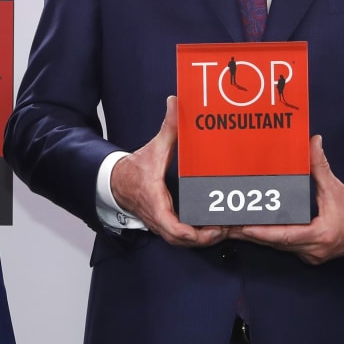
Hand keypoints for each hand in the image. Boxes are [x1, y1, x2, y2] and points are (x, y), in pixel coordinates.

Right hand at [110, 96, 223, 247]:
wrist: (117, 182)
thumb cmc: (136, 169)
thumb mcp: (154, 147)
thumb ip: (168, 127)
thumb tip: (176, 102)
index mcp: (155, 200)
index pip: (171, 227)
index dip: (190, 234)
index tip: (209, 230)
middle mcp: (157, 217)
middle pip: (181, 239)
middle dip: (205, 238)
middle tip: (226, 229)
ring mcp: (160, 224)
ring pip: (182, 242)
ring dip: (202, 240)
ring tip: (225, 230)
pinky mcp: (164, 225)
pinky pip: (181, 237)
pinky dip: (197, 237)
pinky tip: (214, 228)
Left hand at [230, 136, 343, 264]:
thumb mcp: (336, 187)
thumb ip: (320, 166)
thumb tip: (313, 141)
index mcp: (321, 234)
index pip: (285, 235)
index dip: (262, 232)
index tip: (243, 227)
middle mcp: (314, 249)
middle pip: (276, 243)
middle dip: (251, 234)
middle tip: (227, 225)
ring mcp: (311, 255)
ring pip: (279, 247)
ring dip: (258, 237)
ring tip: (233, 227)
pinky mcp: (310, 255)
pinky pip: (286, 247)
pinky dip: (271, 238)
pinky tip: (254, 230)